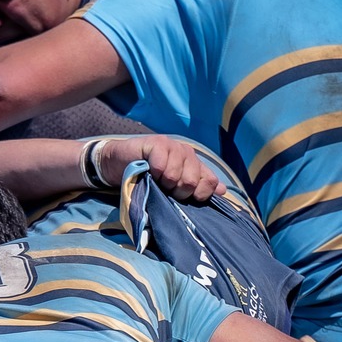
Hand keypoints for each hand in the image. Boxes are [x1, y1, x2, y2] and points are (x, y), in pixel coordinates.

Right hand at [99, 135, 225, 203]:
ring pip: (176, 175)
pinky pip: (162, 165)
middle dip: (176, 192)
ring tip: (154, 179)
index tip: (183, 198)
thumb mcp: (171, 186)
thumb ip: (197, 187)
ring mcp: (173, 146)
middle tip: (164, 188)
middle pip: (192, 182)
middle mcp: (187, 153)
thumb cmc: (145, 177)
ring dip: (162, 183)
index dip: (199, 195)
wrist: (119, 163)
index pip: (210, 182)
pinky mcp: (157, 143)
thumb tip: (222, 191)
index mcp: (195, 164)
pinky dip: (153, 172)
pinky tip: (148, 170)